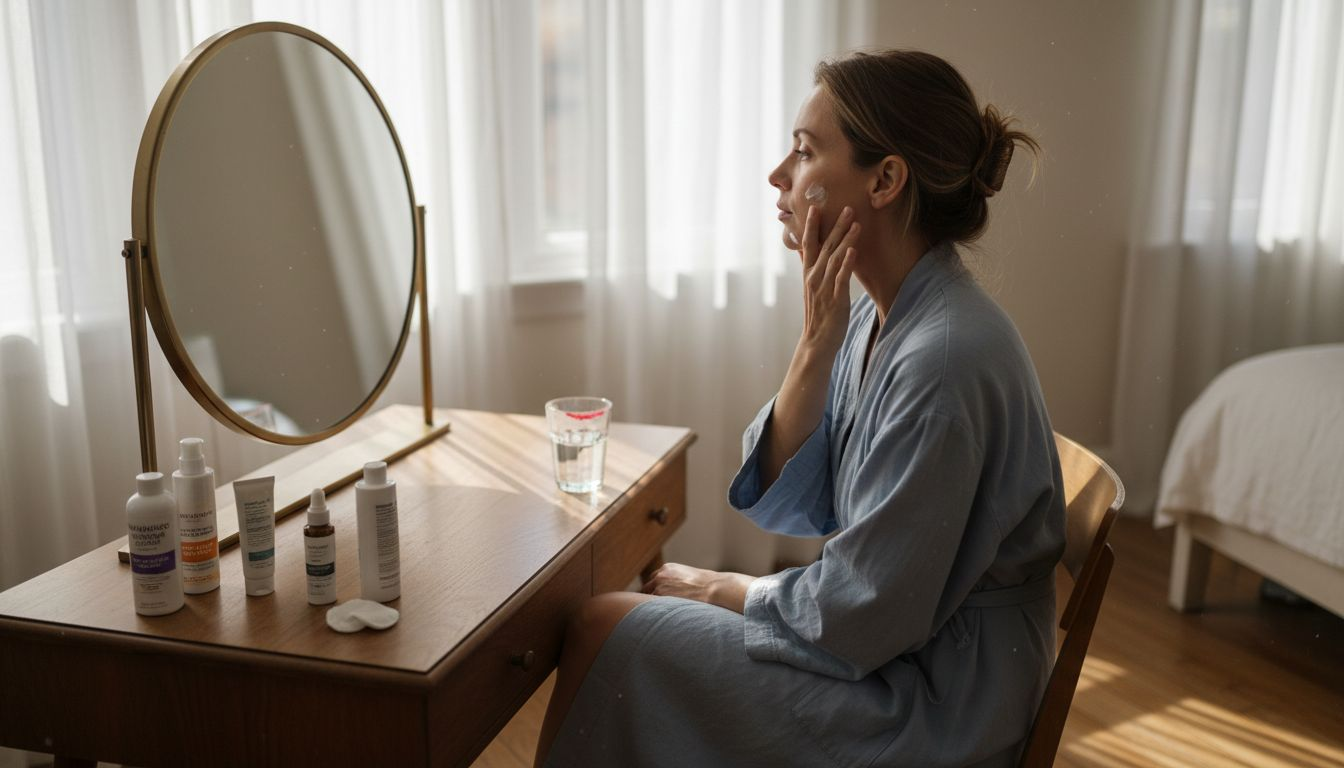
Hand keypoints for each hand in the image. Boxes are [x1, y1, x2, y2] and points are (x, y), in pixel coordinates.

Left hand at [641, 563, 754, 613]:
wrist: (713, 588)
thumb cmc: (708, 584)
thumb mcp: (690, 577)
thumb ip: (679, 581)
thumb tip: (677, 592)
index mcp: (668, 568)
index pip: (654, 579)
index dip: (655, 588)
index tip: (656, 597)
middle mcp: (661, 575)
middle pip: (647, 587)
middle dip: (650, 596)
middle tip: (651, 609)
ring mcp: (659, 585)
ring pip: (647, 598)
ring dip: (651, 606)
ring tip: (654, 616)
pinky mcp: (660, 597)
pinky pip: (651, 606)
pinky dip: (654, 611)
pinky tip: (658, 618)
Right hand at [799, 205, 859, 355]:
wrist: (817, 342)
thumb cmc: (818, 314)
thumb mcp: (810, 288)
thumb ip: (808, 267)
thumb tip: (802, 250)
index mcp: (808, 274)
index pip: (808, 244)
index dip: (811, 225)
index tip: (815, 207)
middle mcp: (814, 278)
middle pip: (825, 246)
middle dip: (836, 226)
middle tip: (848, 207)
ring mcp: (824, 288)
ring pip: (835, 258)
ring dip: (845, 240)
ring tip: (856, 223)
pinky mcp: (836, 299)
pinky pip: (841, 278)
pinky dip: (846, 263)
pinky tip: (853, 250)